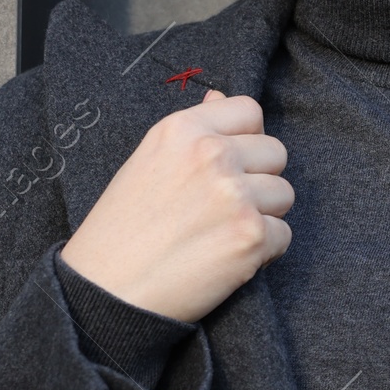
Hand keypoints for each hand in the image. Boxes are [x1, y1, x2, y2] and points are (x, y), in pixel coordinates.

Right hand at [58, 91, 292, 323]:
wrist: (106, 292)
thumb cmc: (119, 231)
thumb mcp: (146, 162)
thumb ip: (191, 133)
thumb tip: (220, 97)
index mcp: (182, 129)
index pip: (249, 111)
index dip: (246, 140)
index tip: (229, 165)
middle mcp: (212, 154)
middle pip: (276, 153)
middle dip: (259, 179)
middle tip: (223, 208)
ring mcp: (234, 195)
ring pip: (284, 194)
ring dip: (263, 216)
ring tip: (221, 234)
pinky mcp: (250, 236)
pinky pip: (283, 235)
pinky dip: (262, 252)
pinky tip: (225, 259)